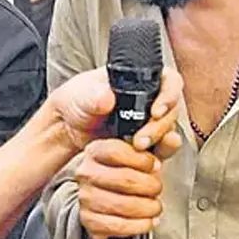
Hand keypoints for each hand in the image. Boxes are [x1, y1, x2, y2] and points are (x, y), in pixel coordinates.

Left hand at [49, 66, 183, 156]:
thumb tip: (107, 99)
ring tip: (139, 149)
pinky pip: (159, 150)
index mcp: (140, 80)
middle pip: (171, 111)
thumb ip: (94, 95)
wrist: (66, 126)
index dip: (169, 96)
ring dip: (160, 142)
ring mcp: (147, 123)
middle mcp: (149, 100)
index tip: (156, 111)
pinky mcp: (144, 144)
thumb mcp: (81, 93)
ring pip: (169, 131)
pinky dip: (156, 154)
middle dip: (160, 126)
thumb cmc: (76, 100)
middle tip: (141, 139)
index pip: (169, 82)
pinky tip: (145, 159)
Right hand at [77, 138, 165, 238]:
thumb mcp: (142, 157)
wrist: (107, 203)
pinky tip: (148, 221)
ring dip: (147, 208)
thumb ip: (160, 146)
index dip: (141, 160)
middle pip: (123, 179)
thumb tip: (174, 139)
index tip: (156, 166)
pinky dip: (139, 225)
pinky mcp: (89, 220)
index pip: (115, 151)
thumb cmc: (126, 175)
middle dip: (149, 186)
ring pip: (122, 205)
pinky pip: (118, 226)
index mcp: (96, 151)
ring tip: (155, 206)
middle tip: (157, 188)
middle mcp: (86, 173)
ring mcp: (86, 197)